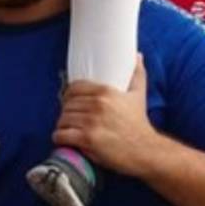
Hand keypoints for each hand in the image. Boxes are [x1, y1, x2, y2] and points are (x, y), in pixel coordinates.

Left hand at [53, 55, 156, 176]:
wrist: (144, 150)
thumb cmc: (139, 123)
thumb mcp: (139, 94)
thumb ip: (137, 73)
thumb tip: (138, 56)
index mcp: (105, 92)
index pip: (74, 88)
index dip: (68, 95)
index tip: (69, 102)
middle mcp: (97, 105)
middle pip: (67, 104)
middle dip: (66, 112)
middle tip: (69, 118)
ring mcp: (91, 123)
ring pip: (63, 119)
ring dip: (62, 125)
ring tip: (66, 129)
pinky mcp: (87, 140)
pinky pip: (62, 135)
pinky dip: (59, 138)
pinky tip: (64, 140)